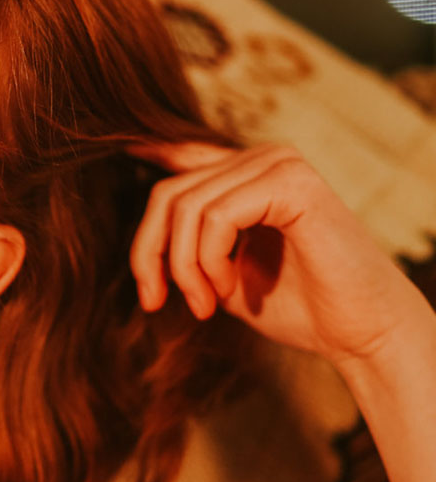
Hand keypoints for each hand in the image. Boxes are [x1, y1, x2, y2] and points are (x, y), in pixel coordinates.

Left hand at [127, 141, 434, 364]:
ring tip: (203, 306)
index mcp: (246, 174)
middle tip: (157, 302)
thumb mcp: (223, 272)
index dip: (147, 152)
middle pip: (167, 193)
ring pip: (185, 207)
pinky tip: (228, 290)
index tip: (120, 148)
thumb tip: (144, 233)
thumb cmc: (298, 307)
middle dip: (149, 254)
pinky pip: (216, 216)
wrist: (361, 334)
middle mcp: (260, 157)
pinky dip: (208, 261)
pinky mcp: (291, 182)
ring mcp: (277, 163)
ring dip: (182, 268)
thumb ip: (189, 244)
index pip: (181, 157)